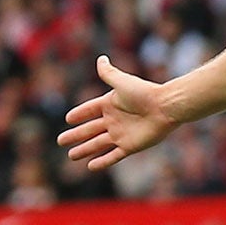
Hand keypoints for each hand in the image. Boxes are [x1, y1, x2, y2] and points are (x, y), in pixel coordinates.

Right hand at [59, 56, 179, 169]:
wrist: (164, 108)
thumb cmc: (143, 93)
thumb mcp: (121, 81)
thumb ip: (108, 72)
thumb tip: (101, 58)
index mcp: (111, 104)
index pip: (90, 110)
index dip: (79, 114)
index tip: (68, 119)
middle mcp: (114, 120)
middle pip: (90, 130)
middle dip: (75, 136)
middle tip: (60, 141)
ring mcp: (121, 134)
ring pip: (98, 144)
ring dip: (84, 150)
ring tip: (72, 156)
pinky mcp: (130, 146)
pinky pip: (113, 156)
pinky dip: (102, 162)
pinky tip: (90, 166)